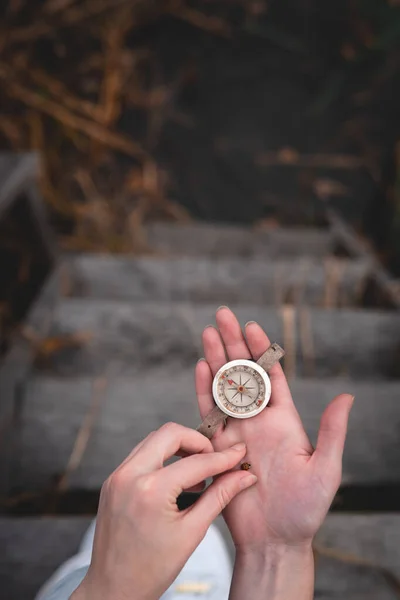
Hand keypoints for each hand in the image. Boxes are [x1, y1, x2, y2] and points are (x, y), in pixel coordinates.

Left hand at [72, 423, 256, 599]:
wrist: (113, 589)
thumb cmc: (151, 569)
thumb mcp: (192, 532)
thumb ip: (219, 497)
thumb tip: (244, 476)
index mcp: (150, 490)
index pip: (196, 462)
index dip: (223, 458)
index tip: (239, 453)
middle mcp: (129, 476)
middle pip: (170, 434)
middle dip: (197, 441)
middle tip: (215, 459)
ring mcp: (117, 476)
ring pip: (153, 440)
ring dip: (179, 447)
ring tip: (198, 473)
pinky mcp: (113, 481)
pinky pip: (141, 455)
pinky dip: (163, 458)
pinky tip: (178, 479)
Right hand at [196, 307, 353, 553]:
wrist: (274, 540)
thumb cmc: (304, 509)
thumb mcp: (326, 469)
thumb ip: (332, 431)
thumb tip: (347, 396)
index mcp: (283, 420)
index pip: (271, 375)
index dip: (262, 349)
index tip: (252, 325)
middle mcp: (258, 420)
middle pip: (243, 373)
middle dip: (233, 343)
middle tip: (222, 316)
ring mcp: (236, 431)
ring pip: (223, 387)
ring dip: (215, 359)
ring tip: (207, 332)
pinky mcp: (217, 447)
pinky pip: (208, 414)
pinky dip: (203, 390)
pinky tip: (200, 367)